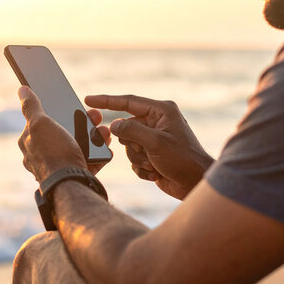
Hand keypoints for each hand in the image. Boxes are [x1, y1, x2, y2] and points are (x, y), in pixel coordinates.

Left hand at [17, 86, 111, 180]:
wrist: (71, 185)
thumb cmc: (54, 153)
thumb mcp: (40, 123)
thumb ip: (31, 106)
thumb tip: (22, 89)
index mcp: (30, 143)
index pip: (42, 121)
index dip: (59, 111)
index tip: (73, 104)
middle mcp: (43, 156)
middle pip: (64, 132)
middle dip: (82, 123)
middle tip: (95, 116)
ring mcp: (60, 166)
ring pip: (79, 146)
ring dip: (94, 136)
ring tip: (104, 132)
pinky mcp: (75, 175)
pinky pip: (89, 160)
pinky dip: (99, 153)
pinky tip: (105, 148)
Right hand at [85, 95, 213, 199]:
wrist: (195, 183)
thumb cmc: (182, 159)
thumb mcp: (156, 142)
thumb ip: (132, 130)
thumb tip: (113, 125)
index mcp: (161, 111)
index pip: (128, 101)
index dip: (106, 101)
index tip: (88, 100)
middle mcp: (156, 122)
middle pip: (126, 128)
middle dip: (133, 145)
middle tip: (147, 153)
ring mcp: (153, 139)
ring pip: (127, 146)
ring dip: (138, 158)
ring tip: (155, 165)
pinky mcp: (151, 154)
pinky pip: (133, 159)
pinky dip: (141, 168)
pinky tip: (156, 172)